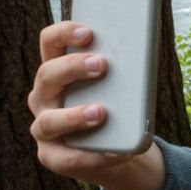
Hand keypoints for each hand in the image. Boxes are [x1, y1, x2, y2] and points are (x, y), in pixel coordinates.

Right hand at [28, 21, 164, 189]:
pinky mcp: (52, 156)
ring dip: (74, 116)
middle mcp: (45, 96)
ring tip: (100, 112)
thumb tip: (146, 51)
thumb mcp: (119, 85)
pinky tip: (114, 153)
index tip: (88, 32)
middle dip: (72, 67)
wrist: (115, 148)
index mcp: (58, 71)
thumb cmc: (115, 106)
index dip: (64, 33)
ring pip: (48, 121)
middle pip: (47, 75)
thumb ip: (124, 70)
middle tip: (101, 65)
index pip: (50, 43)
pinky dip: (93, 155)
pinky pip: (67, 158)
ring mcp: (44, 127)